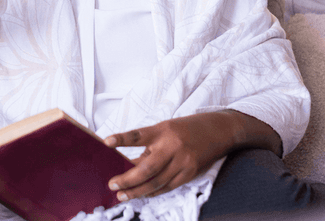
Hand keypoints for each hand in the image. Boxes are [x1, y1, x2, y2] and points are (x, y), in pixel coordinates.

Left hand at [104, 110, 277, 200]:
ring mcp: (182, 161)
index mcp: (162, 129)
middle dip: (127, 179)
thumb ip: (150, 145)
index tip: (106, 141)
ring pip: (156, 182)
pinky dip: (154, 192)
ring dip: (137, 191)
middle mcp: (172, 145)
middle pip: (146, 168)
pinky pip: (168, 187)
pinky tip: (142, 195)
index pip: (138, 135)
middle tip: (112, 184)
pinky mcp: (190, 173)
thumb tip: (132, 166)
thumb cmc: (186, 128)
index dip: (122, 138)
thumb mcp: (166, 128)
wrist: (218, 130)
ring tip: (122, 195)